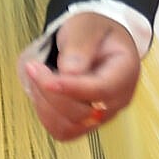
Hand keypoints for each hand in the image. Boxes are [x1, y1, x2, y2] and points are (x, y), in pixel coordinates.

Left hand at [19, 11, 142, 141]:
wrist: (98, 43)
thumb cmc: (96, 34)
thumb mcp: (88, 26)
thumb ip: (80, 46)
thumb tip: (69, 71)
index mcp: (125, 72)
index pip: (101, 90)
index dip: (71, 88)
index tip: (46, 80)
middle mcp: (117, 100)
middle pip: (82, 113)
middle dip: (50, 92)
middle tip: (33, 66)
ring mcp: (102, 116)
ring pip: (69, 127)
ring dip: (45, 104)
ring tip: (37, 78)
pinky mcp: (86, 124)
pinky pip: (62, 131)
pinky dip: (45, 115)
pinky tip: (42, 93)